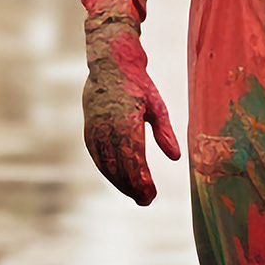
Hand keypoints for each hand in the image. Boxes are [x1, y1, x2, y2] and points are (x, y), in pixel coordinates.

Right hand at [82, 15, 179, 204]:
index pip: (134, 159)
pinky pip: (97, 157)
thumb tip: (175, 157)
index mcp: (126, 121)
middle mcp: (107, 128)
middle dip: (132, 187)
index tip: (151, 194)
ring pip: (106, 165)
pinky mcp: (89, 130)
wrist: (109, 64)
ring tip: (134, 194)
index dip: (142, 180)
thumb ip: (165, 132)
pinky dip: (107, 171)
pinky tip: (118, 180)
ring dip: (119, 182)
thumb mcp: (157, 105)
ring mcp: (95, 130)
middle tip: (146, 200)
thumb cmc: (137, 84)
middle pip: (119, 167)